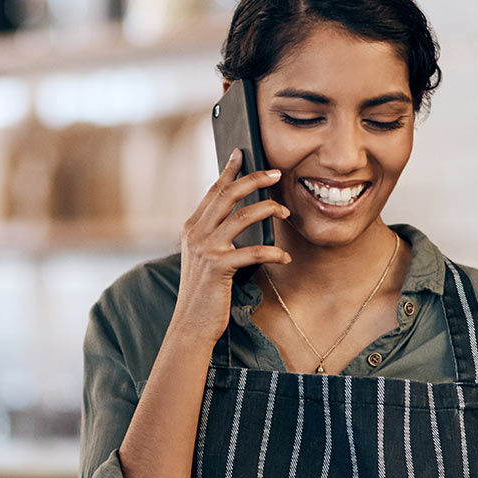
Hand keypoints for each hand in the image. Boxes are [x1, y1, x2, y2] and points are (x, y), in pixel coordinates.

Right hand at [174, 148, 289, 342]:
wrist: (191, 324)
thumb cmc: (204, 292)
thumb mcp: (204, 258)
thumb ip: (215, 236)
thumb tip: (241, 217)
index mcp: (191, 228)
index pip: (213, 191)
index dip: (229, 170)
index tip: (242, 153)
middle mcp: (195, 234)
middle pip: (228, 195)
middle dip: (254, 180)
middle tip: (277, 173)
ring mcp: (205, 249)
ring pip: (242, 216)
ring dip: (269, 210)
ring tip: (286, 212)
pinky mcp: (218, 267)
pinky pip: (253, 251)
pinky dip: (273, 252)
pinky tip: (285, 256)